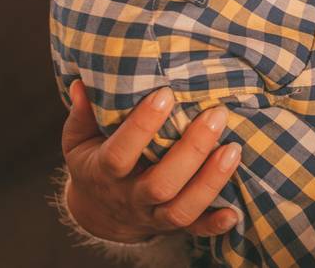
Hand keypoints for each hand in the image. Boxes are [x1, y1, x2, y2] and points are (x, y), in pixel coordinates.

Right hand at [61, 80, 239, 242]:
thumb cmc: (95, 161)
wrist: (98, 211)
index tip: (166, 94)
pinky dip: (214, 225)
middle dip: (191, 150)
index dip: (142, 126)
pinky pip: (194, 231)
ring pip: (180, 209)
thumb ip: (82, 114)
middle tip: (216, 114)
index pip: (120, 153)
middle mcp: (129, 197)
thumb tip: (80, 83)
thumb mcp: (80, 140)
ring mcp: (151, 215)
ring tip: (234, 148)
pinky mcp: (172, 227)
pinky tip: (234, 212)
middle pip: (160, 184)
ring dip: (210, 182)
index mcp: (104, 172)